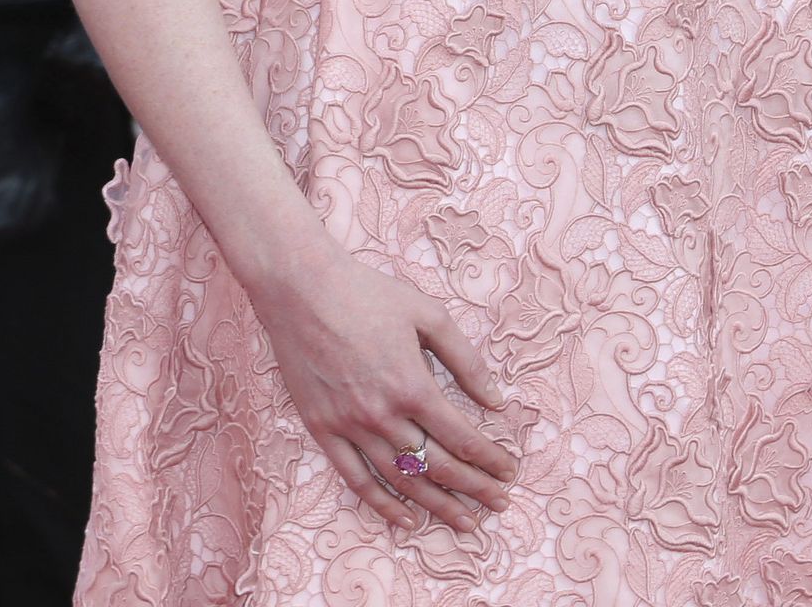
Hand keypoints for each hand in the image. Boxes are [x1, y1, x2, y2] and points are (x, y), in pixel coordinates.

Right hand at [250, 240, 517, 534]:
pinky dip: (383, 504)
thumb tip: (497, 399)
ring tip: (465, 521)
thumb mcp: (429, 315)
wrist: (301, 290)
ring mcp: (349, 427)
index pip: (461, 437)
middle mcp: (381, 414)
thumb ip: (466, 361)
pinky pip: (356, 479)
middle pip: (436, 466)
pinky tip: (407, 519)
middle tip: (500, 503)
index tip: (510, 471)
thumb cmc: (369, 295)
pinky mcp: (322, 430)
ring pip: (401, 479)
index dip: (489, 458)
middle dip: (474, 488)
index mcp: (412, 385)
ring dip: (437, 504)